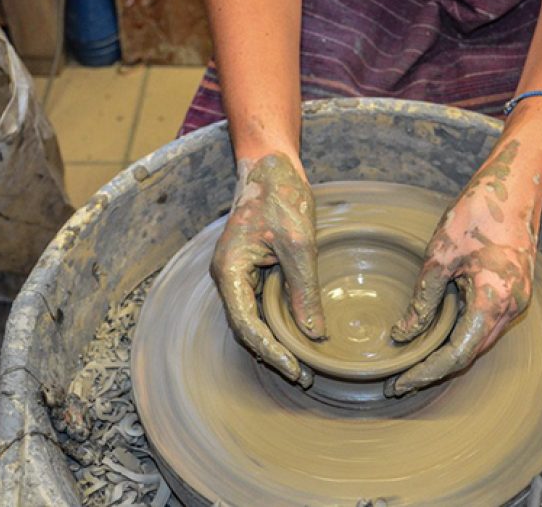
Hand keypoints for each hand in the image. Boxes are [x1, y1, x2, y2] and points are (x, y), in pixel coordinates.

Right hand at [210, 152, 324, 387]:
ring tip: (301, 363)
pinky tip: (296, 335)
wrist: (272, 166)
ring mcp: (238, 272)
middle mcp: (228, 276)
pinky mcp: (252, 267)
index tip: (295, 369)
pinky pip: (260, 303)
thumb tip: (313, 334)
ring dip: (274, 341)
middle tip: (302, 374)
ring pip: (252, 318)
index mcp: (229, 271)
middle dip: (272, 352)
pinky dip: (276, 322)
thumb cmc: (280, 197)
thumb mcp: (300, 246)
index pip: (246, 325)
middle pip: (245, 327)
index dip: (270, 351)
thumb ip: (304, 292)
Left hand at [387, 139, 540, 395]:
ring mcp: (517, 302)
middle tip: (401, 381)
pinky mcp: (515, 293)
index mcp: (492, 301)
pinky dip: (462, 337)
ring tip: (415, 363)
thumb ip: (422, 301)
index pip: (457, 355)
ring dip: (450, 356)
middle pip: (471, 355)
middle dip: (436, 371)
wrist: (514, 188)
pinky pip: (487, 326)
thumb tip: (403, 335)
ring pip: (480, 343)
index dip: (428, 373)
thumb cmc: (477, 214)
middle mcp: (511, 308)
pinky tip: (438, 337)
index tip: (401, 383)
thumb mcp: (439, 257)